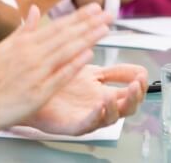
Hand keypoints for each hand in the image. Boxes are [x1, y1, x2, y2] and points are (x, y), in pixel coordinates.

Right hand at [0, 4, 112, 129]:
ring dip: (87, 38)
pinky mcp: (38, 92)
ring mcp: (35, 72)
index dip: (78, 17)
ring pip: (66, 51)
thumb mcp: (5, 48)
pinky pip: (60, 75)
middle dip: (89, 23)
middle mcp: (31, 54)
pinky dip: (74, 63)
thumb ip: (25, 30)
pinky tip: (89, 54)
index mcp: (24, 43)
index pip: (57, 26)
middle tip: (108, 14)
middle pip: (65, 35)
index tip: (95, 8)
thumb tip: (37, 10)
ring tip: (105, 29)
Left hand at [23, 64, 147, 134]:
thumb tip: (120, 45)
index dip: (138, 81)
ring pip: (113, 117)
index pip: (129, 90)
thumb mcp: (86, 66)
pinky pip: (90, 123)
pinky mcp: (74, 125)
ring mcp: (89, 116)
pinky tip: (101, 103)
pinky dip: (98, 114)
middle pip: (128, 106)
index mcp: (104, 91)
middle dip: (137, 95)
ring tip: (123, 92)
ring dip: (120, 105)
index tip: (142, 72)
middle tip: (138, 83)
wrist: (28, 88)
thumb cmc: (55, 78)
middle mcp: (100, 105)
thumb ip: (107, 65)